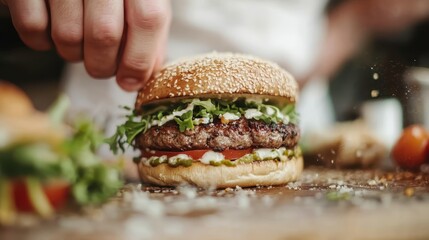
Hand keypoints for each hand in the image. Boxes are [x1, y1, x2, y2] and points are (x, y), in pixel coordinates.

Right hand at [1, 0, 170, 90]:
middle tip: (101, 66)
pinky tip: (50, 29)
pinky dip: (41, 41)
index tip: (130, 81)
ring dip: (73, 54)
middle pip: (106, 34)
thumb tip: (141, 77)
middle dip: (103, 66)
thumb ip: (147, 34)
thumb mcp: (138, 0)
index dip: (139, 59)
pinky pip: (33, 27)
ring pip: (68, 36)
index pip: (148, 19)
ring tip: (77, 41)